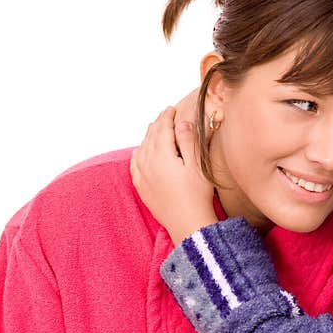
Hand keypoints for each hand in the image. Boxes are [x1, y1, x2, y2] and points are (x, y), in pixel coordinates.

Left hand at [130, 104, 218, 243]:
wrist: (188, 224)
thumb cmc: (197, 195)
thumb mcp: (197, 165)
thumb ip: (188, 141)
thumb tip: (182, 123)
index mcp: (162, 155)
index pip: (162, 129)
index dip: (166, 117)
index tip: (171, 109)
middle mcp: (147, 164)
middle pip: (149, 137)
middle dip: (157, 125)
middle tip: (164, 117)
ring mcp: (142, 177)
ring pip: (141, 149)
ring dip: (147, 138)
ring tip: (154, 131)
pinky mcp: (142, 188)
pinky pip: (134, 165)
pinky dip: (137, 154)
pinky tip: (140, 153)